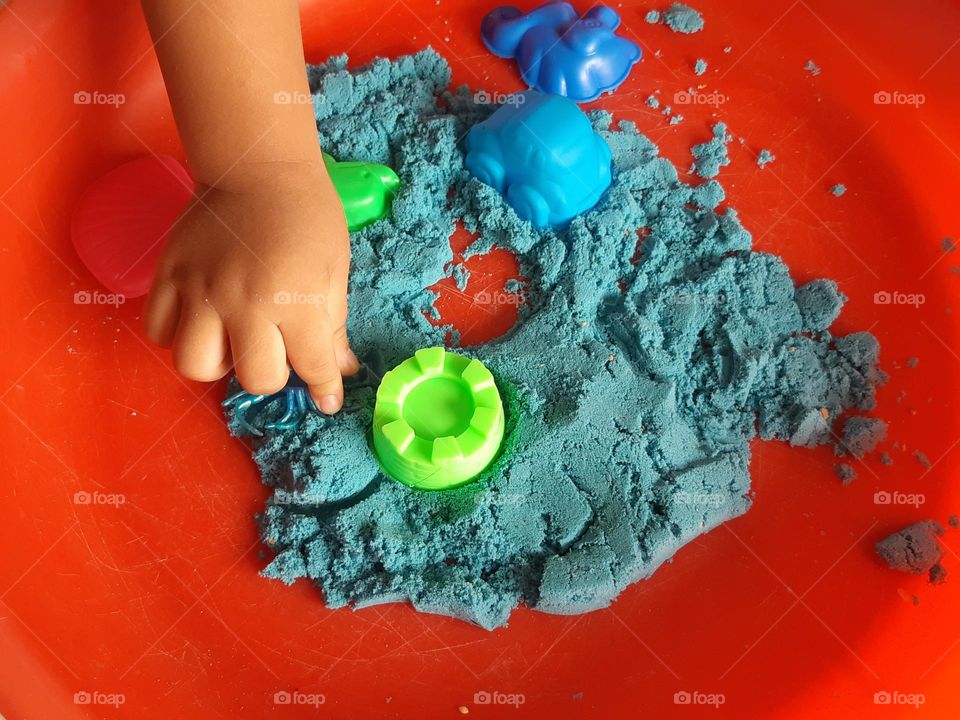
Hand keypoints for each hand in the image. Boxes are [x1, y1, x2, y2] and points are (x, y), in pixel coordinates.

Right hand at [145, 160, 359, 413]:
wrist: (257, 165)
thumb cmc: (308, 215)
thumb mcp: (334, 270)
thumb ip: (333, 325)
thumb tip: (340, 370)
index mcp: (293, 299)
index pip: (310, 366)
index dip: (325, 389)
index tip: (326, 398)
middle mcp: (243, 301)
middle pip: (253, 378)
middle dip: (272, 375)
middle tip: (277, 352)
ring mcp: (199, 289)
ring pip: (195, 364)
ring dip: (219, 363)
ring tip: (232, 341)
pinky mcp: (168, 275)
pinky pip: (159, 330)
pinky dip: (178, 336)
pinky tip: (200, 321)